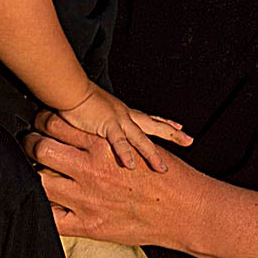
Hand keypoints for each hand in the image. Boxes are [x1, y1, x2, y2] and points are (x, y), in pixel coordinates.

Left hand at [24, 110, 203, 246]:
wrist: (184, 211)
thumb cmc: (166, 177)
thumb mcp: (139, 145)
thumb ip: (112, 138)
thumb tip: (91, 129)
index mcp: (103, 146)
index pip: (57, 125)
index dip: (43, 121)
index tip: (39, 122)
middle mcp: (92, 169)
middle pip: (43, 148)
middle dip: (31, 143)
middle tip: (28, 142)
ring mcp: (87, 198)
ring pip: (41, 180)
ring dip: (34, 173)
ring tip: (32, 169)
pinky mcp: (89, 226)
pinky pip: (53, 219)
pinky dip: (43, 210)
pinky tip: (40, 203)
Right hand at [56, 85, 191, 171]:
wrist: (68, 87)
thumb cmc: (74, 97)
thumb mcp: (91, 113)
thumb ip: (96, 124)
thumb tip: (95, 132)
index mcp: (122, 112)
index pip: (148, 118)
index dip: (163, 123)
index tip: (178, 126)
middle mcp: (125, 115)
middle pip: (154, 125)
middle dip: (172, 134)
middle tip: (190, 140)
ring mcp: (118, 120)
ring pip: (141, 139)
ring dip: (152, 155)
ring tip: (163, 169)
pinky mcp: (107, 124)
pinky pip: (119, 142)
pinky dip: (126, 154)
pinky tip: (132, 166)